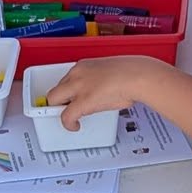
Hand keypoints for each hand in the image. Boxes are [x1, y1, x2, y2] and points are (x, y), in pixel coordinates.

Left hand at [46, 56, 160, 129]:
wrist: (137, 76)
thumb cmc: (132, 74)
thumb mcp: (110, 72)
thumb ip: (100, 80)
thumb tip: (102, 91)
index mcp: (83, 66)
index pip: (66, 79)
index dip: (68, 92)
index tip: (73, 98)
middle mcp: (76, 74)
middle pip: (55, 89)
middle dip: (59, 101)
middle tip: (68, 110)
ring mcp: (78, 87)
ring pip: (54, 100)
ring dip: (60, 110)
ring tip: (71, 118)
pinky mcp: (82, 101)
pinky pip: (66, 116)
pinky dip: (68, 124)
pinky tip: (74, 126)